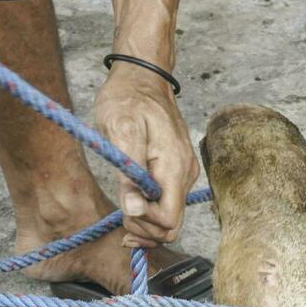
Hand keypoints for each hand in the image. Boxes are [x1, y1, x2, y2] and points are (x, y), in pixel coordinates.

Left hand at [94, 63, 199, 247]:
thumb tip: (134, 209)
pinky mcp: (177, 172)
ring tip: (124, 211)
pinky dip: (151, 212)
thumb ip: (130, 173)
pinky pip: (169, 203)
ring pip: (171, 217)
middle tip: (121, 217)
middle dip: (146, 229)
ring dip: (147, 223)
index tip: (124, 210)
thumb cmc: (127, 99)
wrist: (142, 77)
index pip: (169, 219)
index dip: (145, 224)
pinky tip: (133, 205)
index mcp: (173, 166)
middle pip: (172, 225)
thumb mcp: (121, 130)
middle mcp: (185, 174)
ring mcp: (184, 173)